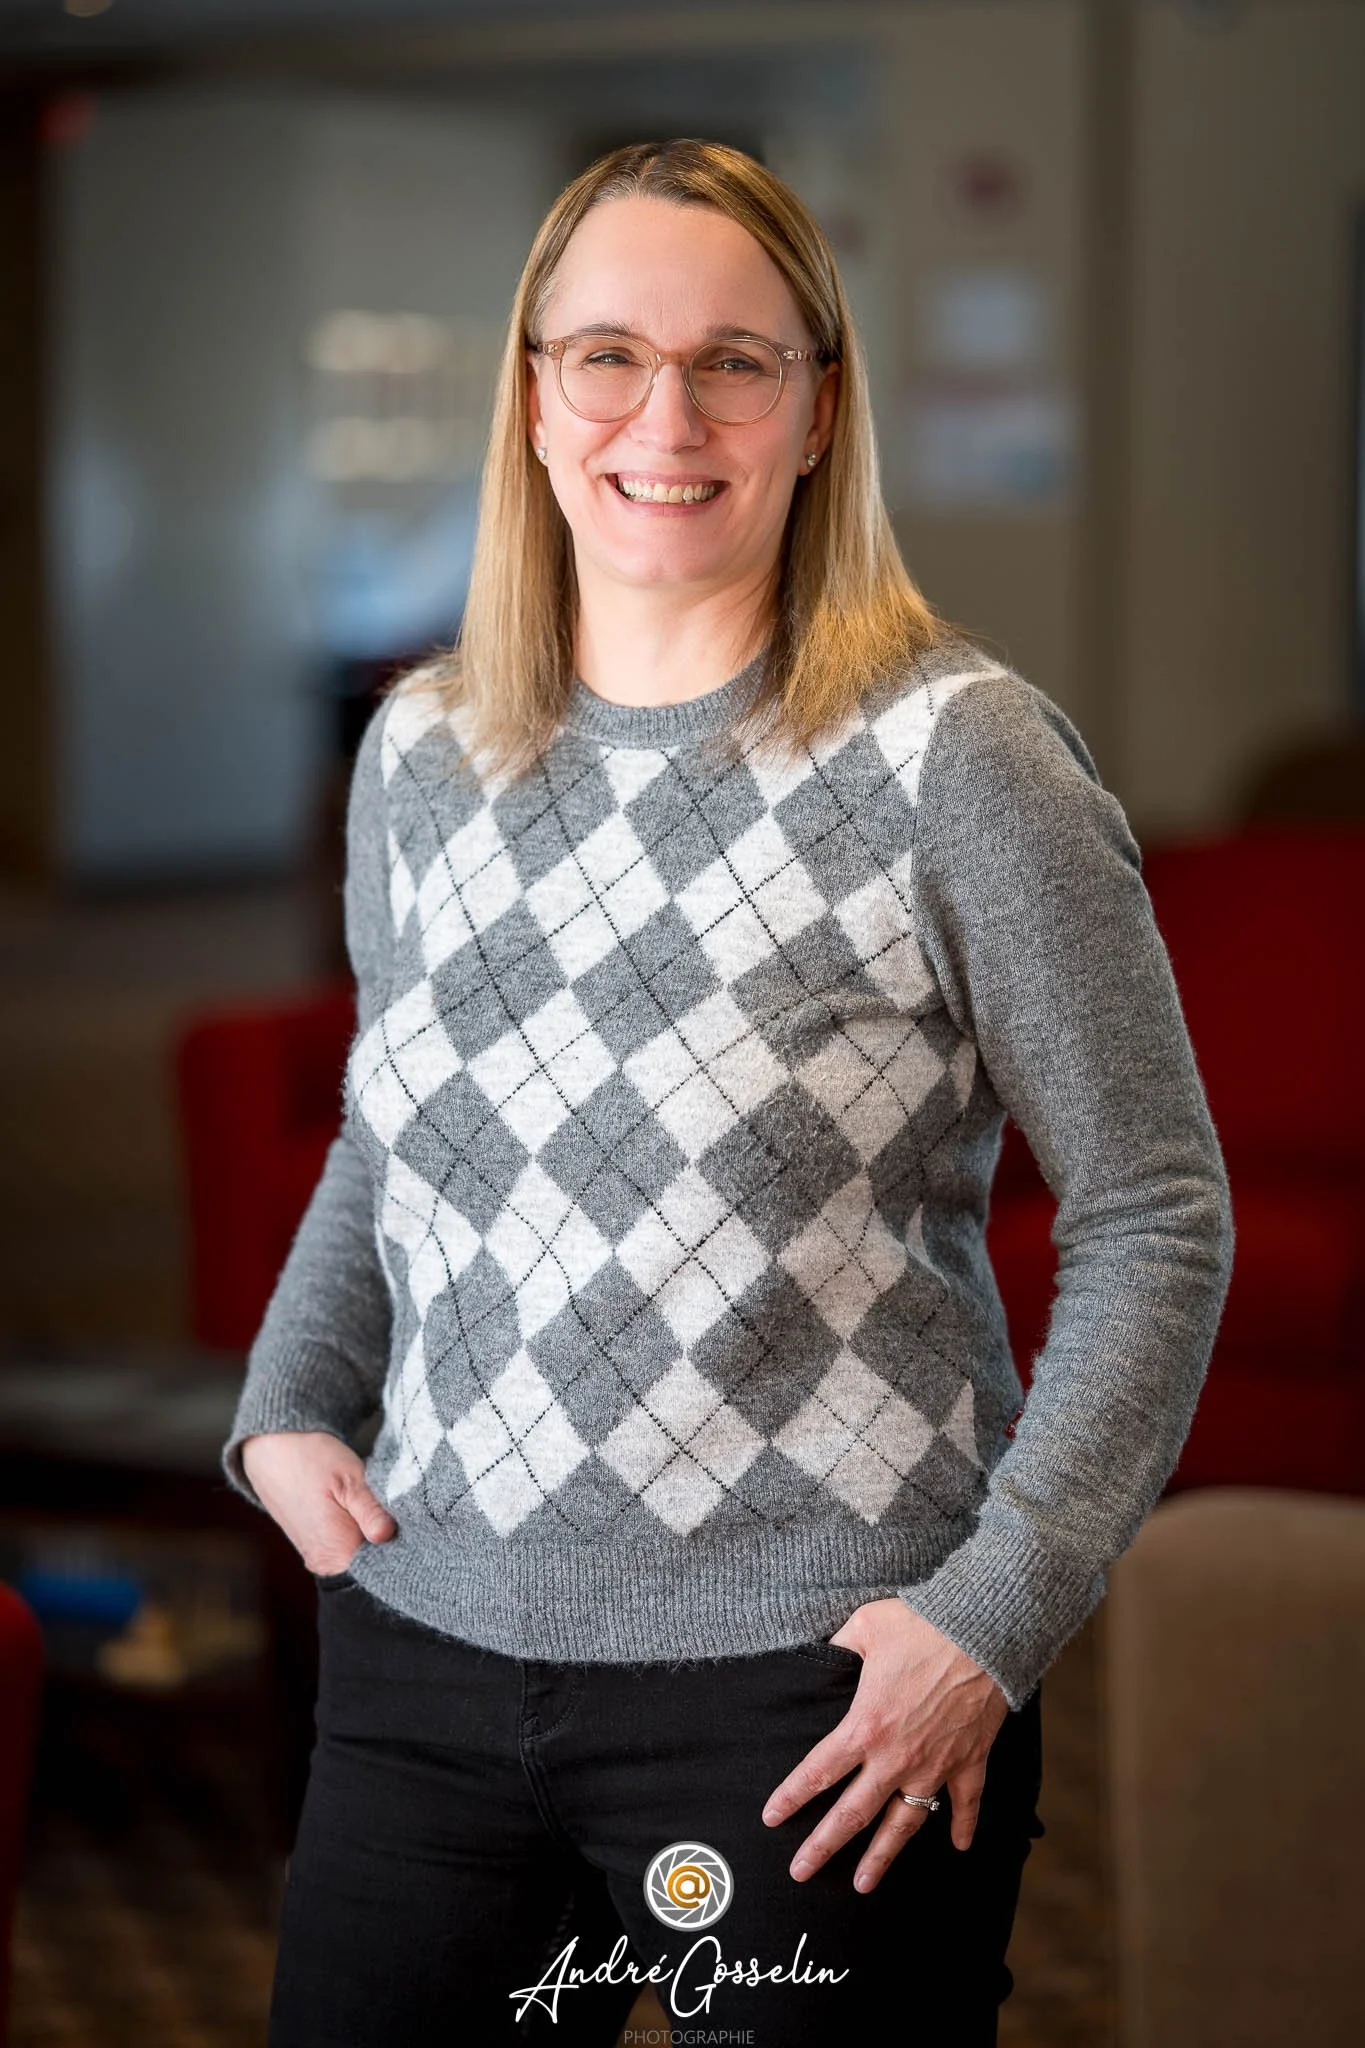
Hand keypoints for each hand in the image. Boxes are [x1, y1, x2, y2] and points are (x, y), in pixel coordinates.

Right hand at [239, 1431, 395, 1575]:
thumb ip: (371, 1512)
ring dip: (370, 1530)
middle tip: (388, 1503)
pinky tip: (355, 1506)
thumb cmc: (311, 1460)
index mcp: (337, 1553)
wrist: (272, 1449)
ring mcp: (318, 1557)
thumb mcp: (349, 1479)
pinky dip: (356, 1529)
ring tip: (366, 1501)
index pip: (387, 1560)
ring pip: (360, 1550)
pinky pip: (346, 1546)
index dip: (402, 1538)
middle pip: (374, 1558)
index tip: (407, 1516)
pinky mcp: (315, 1546)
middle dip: (387, 1535)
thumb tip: (387, 1535)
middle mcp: (325, 1564)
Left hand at [760, 1598, 1008, 1892]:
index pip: (818, 1771)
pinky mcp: (969, 1760)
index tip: (771, 1819)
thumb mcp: (865, 1625)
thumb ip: (839, 1644)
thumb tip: (822, 1648)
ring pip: (904, 1822)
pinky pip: (966, 1803)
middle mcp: (895, 1756)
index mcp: (864, 1725)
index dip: (792, 1797)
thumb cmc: (920, 1623)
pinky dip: (962, 1826)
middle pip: (853, 1813)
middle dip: (824, 1847)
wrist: (982, 1630)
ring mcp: (935, 1764)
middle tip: (801, 1873)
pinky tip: (959, 1848)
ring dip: (882, 1855)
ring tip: (862, 1884)